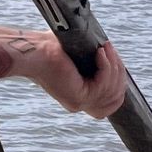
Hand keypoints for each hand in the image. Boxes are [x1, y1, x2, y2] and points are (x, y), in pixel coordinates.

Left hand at [0, 23, 127, 118]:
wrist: (33, 52)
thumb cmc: (49, 48)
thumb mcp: (78, 56)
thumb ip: (93, 61)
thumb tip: (109, 53)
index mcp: (80, 97)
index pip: (112, 103)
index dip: (119, 83)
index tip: (116, 62)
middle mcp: (80, 103)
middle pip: (116, 97)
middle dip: (118, 72)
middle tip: (110, 51)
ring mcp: (80, 102)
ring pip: (112, 90)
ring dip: (113, 66)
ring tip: (105, 48)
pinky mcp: (79, 96)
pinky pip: (103, 83)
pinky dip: (105, 66)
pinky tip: (100, 52)